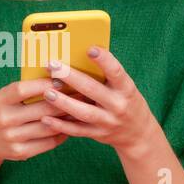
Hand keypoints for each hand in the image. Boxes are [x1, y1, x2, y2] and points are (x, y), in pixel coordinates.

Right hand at [0, 77, 75, 168]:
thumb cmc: (0, 111)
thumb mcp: (4, 97)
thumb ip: (25, 90)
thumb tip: (57, 78)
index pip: (23, 89)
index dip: (44, 84)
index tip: (62, 79)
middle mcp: (4, 119)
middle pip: (41, 109)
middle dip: (65, 101)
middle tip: (83, 94)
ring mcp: (12, 138)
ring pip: (48, 127)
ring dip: (68, 118)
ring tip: (82, 110)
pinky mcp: (20, 152)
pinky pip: (47, 143)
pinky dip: (62, 134)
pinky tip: (71, 127)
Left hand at [36, 46, 159, 160]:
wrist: (138, 133)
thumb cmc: (125, 100)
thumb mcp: (123, 87)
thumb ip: (106, 75)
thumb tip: (79, 53)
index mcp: (126, 89)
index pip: (116, 72)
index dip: (104, 60)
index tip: (90, 49)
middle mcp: (118, 106)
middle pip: (92, 90)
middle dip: (71, 77)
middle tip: (52, 65)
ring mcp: (108, 122)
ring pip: (83, 112)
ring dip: (63, 102)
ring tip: (47, 92)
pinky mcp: (97, 134)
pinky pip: (76, 130)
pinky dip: (60, 125)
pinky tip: (45, 118)